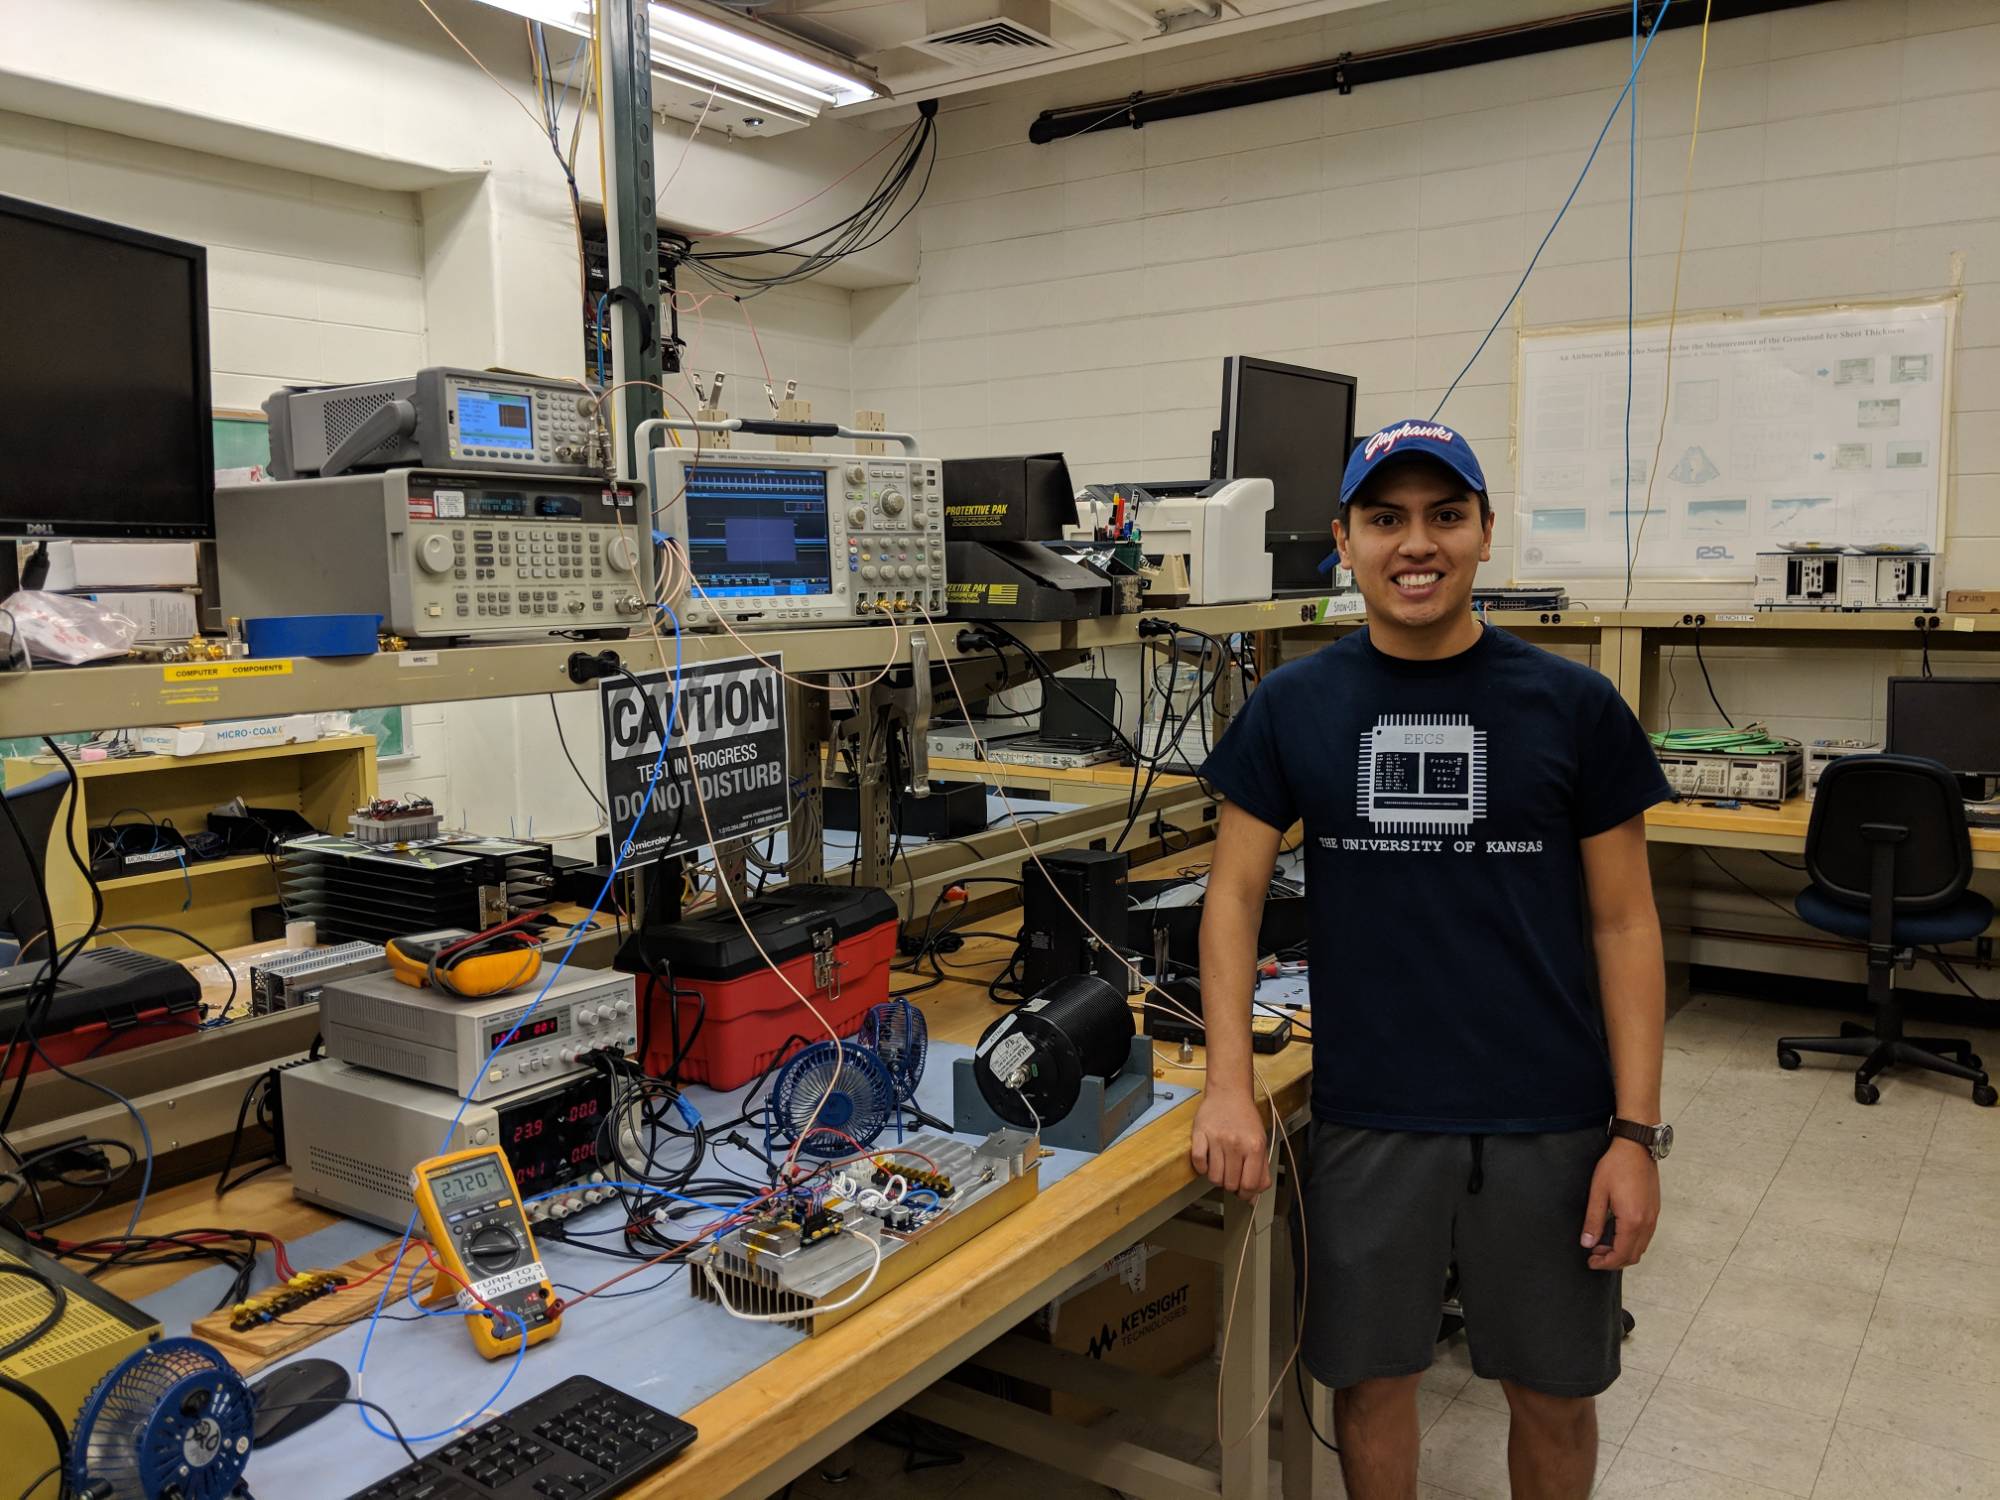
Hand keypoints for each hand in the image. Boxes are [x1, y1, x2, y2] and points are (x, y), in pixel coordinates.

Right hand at [1190, 1091, 1269, 1200]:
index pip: (1250, 1185)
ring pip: (1213, 1177)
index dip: (1246, 1194)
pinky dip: (1202, 1168)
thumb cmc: (1245, 1119)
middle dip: (1231, 1185)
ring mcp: (1216, 1139)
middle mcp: (1235, 1143)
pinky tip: (1208, 1160)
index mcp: (1254, 1146)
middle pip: (1230, 1184)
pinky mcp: (1199, 1134)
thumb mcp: (1260, 1142)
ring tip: (1220, 1166)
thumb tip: (1252, 1198)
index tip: (1243, 1192)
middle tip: (1231, 1175)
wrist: (1229, 1093)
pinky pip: (1198, 1163)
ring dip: (1216, 1177)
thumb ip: (1260, 1171)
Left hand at [1581, 1137, 1658, 1269]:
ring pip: (1641, 1248)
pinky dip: (1632, 1243)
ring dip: (1623, 1252)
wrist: (1637, 1148)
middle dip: (1613, 1260)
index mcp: (1632, 1221)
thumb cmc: (1616, 1166)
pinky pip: (1645, 1237)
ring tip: (1603, 1244)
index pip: (1621, 1254)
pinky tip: (1616, 1234)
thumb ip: (1593, 1220)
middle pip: (1633, 1255)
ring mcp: (1653, 1217)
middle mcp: (1647, 1223)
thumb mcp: (1598, 1193)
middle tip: (1594, 1254)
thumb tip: (1587, 1243)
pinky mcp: (1654, 1211)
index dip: (1605, 1263)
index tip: (1591, 1262)